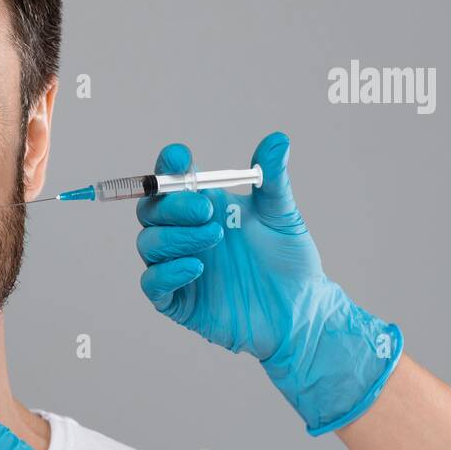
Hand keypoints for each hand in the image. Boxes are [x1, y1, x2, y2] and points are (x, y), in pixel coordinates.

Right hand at [135, 131, 402, 434]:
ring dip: (175, 236)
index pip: (169, 181)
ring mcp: (176, 266)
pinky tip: (197, 267)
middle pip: (151, 210)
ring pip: (149, 243)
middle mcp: (182, 234)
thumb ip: (272, 180)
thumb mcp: (282, 215)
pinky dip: (168, 272)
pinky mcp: (177, 301)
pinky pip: (153, 283)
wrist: (301, 310)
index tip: (181, 157)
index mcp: (200, 207)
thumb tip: (278, 139)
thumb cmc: (288, 260)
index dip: (167, 167)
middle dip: (173, 205)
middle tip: (207, 209)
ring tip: (215, 237)